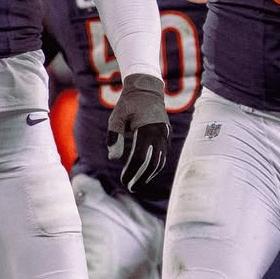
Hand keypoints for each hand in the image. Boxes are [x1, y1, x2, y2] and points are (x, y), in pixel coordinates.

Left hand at [107, 73, 169, 195]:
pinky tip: (145, 174)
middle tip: (131, 188)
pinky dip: (154, 167)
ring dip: (148, 175)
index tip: (124, 181)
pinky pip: (162, 156)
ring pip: (159, 162)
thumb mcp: (117, 117)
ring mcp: (164, 135)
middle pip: (152, 164)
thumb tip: (113, 158)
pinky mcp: (166, 136)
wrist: (146, 89)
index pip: (140, 158)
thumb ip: (114, 136)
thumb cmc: (128, 104)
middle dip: (141, 178)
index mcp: (146, 129)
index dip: (132, 172)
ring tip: (137, 184)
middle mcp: (159, 134)